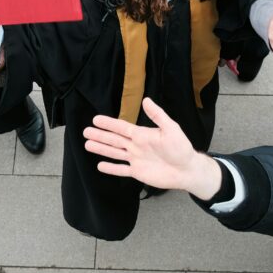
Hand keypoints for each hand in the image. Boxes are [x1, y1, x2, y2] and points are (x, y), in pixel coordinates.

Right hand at [83, 98, 223, 199]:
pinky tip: (100, 165)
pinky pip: (121, 170)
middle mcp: (136, 146)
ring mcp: (136, 159)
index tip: (95, 119)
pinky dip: (111, 168)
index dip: (108, 123)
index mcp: (142, 135)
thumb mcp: (171, 128)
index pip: (121, 128)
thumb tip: (146, 100)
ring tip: (87, 144)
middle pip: (114, 140)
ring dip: (101, 149)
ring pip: (114, 153)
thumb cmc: (181, 148)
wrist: (187, 169)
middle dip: (100, 135)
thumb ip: (158, 116)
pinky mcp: (138, 172)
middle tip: (85, 131)